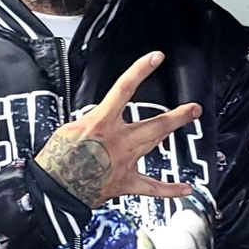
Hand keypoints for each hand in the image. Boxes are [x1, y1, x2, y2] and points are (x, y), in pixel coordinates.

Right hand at [36, 52, 198, 208]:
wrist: (55, 190)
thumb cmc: (56, 160)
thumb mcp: (68, 129)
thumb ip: (90, 123)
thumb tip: (98, 121)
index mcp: (102, 123)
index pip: (124, 90)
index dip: (140, 71)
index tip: (156, 58)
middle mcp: (119, 140)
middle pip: (154, 124)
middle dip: (177, 115)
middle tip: (194, 108)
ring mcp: (125, 161)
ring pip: (155, 144)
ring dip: (173, 131)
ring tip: (189, 120)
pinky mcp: (125, 182)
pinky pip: (151, 187)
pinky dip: (169, 189)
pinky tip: (186, 188)